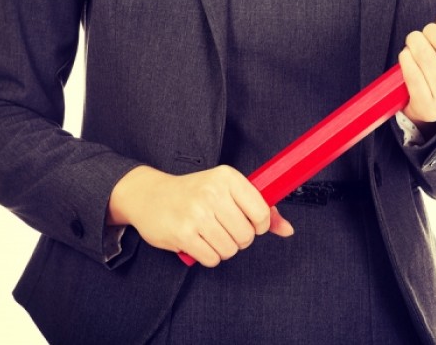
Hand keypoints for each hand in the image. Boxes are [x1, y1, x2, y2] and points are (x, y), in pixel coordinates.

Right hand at [108, 165, 293, 266]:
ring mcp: (197, 214)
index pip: (262, 211)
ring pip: (231, 249)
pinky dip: (209, 256)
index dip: (259, 224)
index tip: (249, 222)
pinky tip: (199, 242)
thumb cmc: (192, 193)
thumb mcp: (226, 190)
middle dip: (239, 238)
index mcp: (227, 177)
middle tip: (224, 229)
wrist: (149, 196)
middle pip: (247, 235)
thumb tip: (287, 229)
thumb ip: (260, 209)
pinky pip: (212, 258)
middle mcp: (212, 193)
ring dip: (223, 248)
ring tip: (210, 235)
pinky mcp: (183, 234)